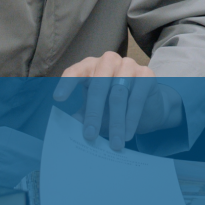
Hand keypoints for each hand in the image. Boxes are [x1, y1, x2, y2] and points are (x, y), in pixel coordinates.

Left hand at [54, 52, 183, 149]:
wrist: (146, 106)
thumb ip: (83, 115)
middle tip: (90, 135)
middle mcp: (109, 61)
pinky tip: (127, 134)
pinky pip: (136, 97)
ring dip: (116, 121)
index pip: (76, 71)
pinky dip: (131, 118)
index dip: (67, 83)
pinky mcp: (146, 73)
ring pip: (119, 93)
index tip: (58, 98)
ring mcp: (129, 65)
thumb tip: (68, 128)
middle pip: (99, 85)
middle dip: (94, 113)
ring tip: (114, 143)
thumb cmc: (113, 107)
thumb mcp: (95, 110)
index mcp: (91, 66)